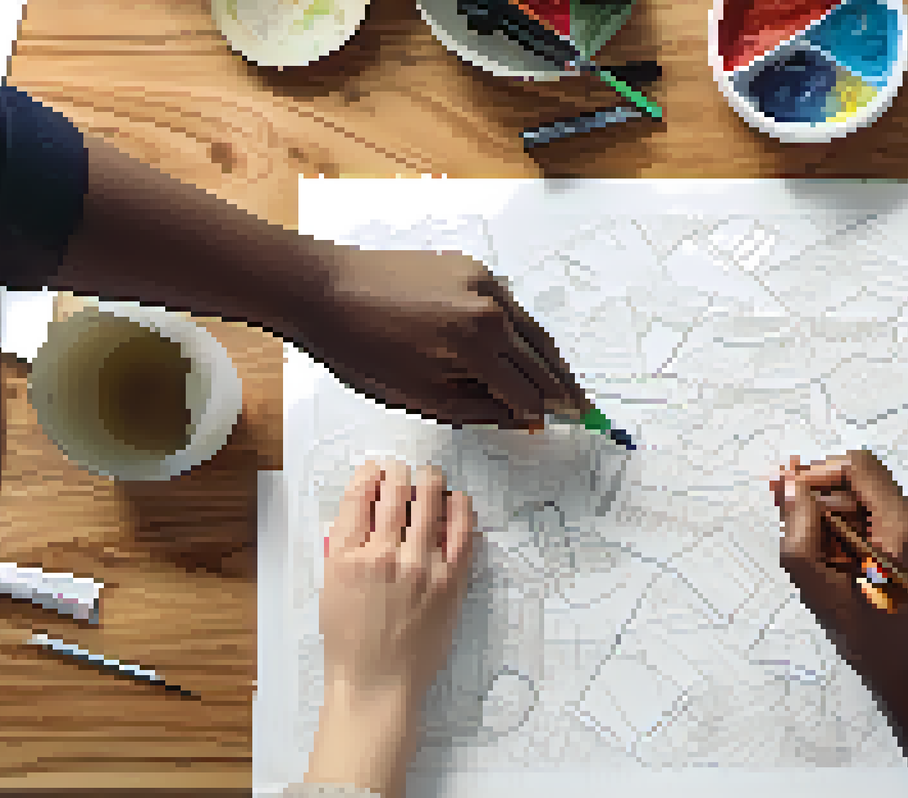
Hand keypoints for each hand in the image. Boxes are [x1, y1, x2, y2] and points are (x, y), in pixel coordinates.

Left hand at [299, 247, 590, 427]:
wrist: (322, 290)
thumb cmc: (360, 349)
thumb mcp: (422, 397)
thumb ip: (482, 409)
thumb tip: (524, 416)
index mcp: (478, 344)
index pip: (527, 390)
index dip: (543, 413)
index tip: (560, 426)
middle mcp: (491, 307)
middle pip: (541, 358)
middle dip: (562, 387)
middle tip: (584, 409)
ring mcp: (483, 281)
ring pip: (531, 329)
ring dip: (549, 358)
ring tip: (565, 382)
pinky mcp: (471, 267)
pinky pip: (509, 306)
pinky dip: (521, 330)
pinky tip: (525, 348)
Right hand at [319, 458, 479, 698]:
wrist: (377, 684)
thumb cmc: (351, 643)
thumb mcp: (331, 588)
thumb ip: (345, 549)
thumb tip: (365, 513)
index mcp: (346, 557)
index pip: (358, 496)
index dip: (368, 474)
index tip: (375, 469)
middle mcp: (383, 556)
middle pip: (395, 491)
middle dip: (399, 471)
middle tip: (403, 469)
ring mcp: (420, 567)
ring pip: (430, 502)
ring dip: (431, 481)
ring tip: (431, 476)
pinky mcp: (450, 581)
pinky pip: (461, 532)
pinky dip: (460, 510)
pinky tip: (458, 501)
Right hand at [772, 450, 907, 689]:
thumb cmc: (871, 638)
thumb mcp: (820, 589)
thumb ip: (799, 532)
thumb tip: (788, 486)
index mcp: (904, 524)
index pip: (855, 466)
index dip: (815, 474)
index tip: (785, 493)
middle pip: (857, 483)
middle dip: (820, 504)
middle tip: (794, 533)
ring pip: (862, 500)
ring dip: (833, 521)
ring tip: (823, 561)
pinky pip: (875, 515)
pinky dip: (850, 532)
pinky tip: (840, 563)